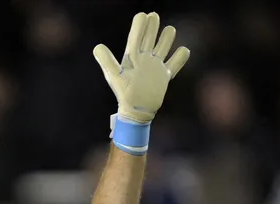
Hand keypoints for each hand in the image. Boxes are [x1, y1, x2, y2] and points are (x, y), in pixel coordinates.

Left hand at [94, 12, 189, 154]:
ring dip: (167, 37)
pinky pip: (176, 62)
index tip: (143, 15)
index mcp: (132, 56)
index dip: (140, 24)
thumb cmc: (124, 94)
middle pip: (150, 35)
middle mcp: (144, 57)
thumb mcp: (114, 76)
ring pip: (164, 44)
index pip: (136, 35)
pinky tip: (182, 51)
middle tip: (153, 17)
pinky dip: (181, 56)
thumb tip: (97, 47)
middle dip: (152, 25)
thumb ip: (107, 61)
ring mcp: (155, 65)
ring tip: (168, 32)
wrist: (136, 111)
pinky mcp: (165, 75)